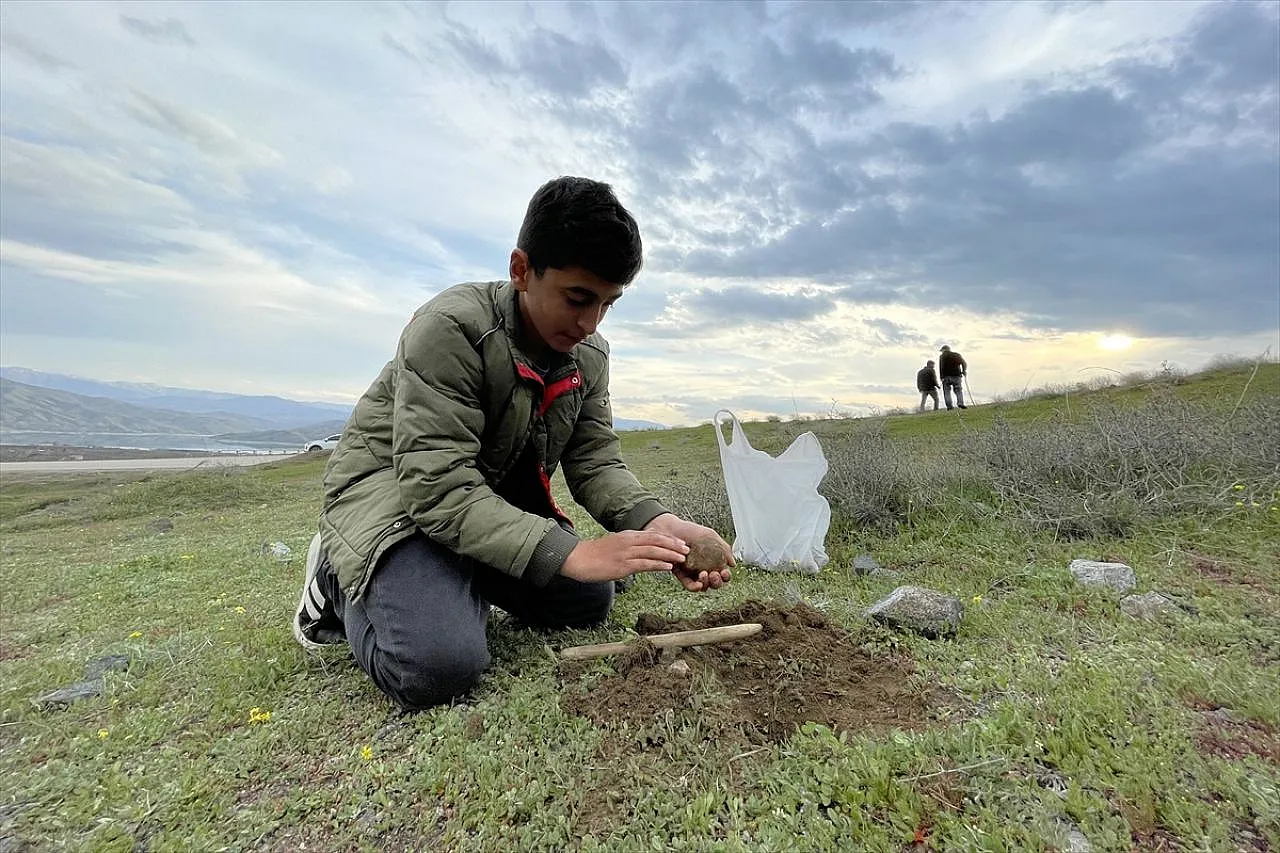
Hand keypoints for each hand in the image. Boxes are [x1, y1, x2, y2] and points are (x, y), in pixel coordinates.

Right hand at [561, 530, 688, 583]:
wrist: (577, 559)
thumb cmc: (594, 555)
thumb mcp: (614, 546)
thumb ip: (628, 548)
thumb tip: (640, 554)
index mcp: (627, 536)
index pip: (653, 535)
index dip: (669, 539)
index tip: (680, 542)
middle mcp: (628, 542)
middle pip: (656, 540)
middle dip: (674, 545)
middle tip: (687, 549)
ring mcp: (626, 553)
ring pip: (653, 551)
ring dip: (670, 555)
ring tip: (683, 559)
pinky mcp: (622, 565)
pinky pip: (644, 564)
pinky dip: (658, 565)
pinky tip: (668, 567)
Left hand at [643, 513, 733, 591]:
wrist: (671, 529)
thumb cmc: (690, 531)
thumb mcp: (711, 536)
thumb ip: (724, 549)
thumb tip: (733, 564)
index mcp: (713, 560)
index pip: (723, 573)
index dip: (726, 576)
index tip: (725, 572)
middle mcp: (704, 568)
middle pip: (715, 583)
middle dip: (717, 582)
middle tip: (715, 574)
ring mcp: (693, 572)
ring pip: (703, 586)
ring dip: (707, 584)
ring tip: (704, 574)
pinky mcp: (681, 574)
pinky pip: (689, 585)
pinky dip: (695, 587)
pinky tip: (698, 583)